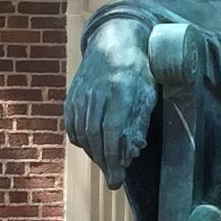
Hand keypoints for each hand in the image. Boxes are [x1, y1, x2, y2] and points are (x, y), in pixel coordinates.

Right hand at [63, 2, 158, 186]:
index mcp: (121, 88)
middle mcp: (97, 90)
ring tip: (107, 164)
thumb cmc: (140, 71)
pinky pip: (72, 126)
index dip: (114, 156)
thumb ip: (140, 121)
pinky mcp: (71, 95)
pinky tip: (93, 148)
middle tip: (114, 179)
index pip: (112, 130)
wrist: (115, 41)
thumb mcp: (149, 93)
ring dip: (94, 154)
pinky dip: (81, 141)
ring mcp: (81, 92)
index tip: (117, 178)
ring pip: (81, 132)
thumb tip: (132, 152)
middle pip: (95, 135)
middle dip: (104, 161)